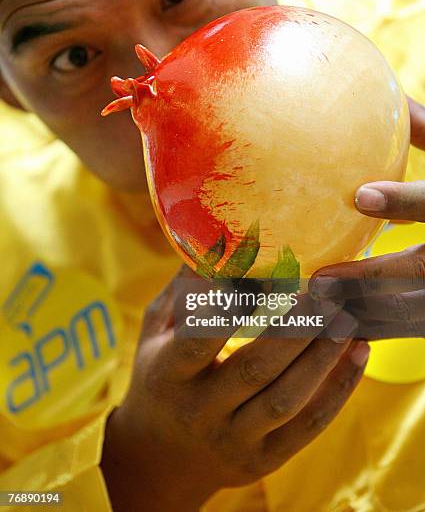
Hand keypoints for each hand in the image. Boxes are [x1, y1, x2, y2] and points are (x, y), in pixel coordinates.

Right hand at [101, 267, 368, 511]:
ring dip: (323, 357)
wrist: (159, 458)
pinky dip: (337, 391)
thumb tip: (217, 238)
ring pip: (286, 400)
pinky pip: (306, 428)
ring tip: (347, 319)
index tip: (264, 274)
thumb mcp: (155, 332)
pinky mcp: (262, 460)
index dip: (230, 308)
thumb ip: (184, 290)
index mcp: (167, 374)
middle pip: (254, 369)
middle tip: (327, 293)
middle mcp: (199, 410)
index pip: (197, 340)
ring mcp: (233, 440)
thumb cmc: (158, 379)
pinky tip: (357, 356)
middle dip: (296, 329)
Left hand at [309, 97, 424, 338]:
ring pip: (415, 312)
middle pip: (421, 271)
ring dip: (365, 314)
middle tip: (317, 281)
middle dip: (368, 279)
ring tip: (317, 309)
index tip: (360, 197)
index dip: (405, 201)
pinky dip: (379, 329)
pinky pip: (416, 328)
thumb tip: (392, 98)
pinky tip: (341, 326)